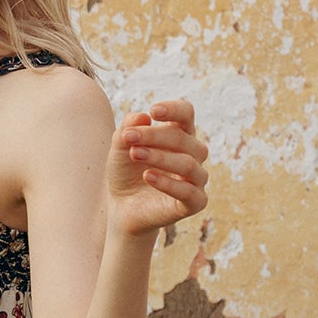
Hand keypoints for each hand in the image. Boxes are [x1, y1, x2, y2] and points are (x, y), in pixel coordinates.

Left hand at [105, 100, 208, 237]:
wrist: (122, 207)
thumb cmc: (127, 172)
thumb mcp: (121, 147)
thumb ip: (129, 128)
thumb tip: (141, 116)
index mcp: (181, 135)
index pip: (186, 114)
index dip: (174, 109)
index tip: (153, 111)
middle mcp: (194, 154)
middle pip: (182, 138)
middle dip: (153, 136)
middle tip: (128, 137)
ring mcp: (197, 179)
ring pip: (188, 164)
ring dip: (160, 157)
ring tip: (135, 154)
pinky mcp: (195, 202)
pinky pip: (189, 192)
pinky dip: (168, 183)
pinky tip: (148, 176)